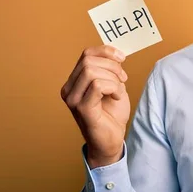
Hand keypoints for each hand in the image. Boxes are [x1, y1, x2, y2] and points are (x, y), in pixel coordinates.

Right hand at [61, 45, 129, 167]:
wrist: (111, 140)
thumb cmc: (112, 114)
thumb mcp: (113, 85)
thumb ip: (109, 70)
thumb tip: (116, 54)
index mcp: (74, 81)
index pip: (86, 54)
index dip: (106, 51)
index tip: (122, 58)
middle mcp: (69, 89)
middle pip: (88, 60)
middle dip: (112, 66)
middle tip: (123, 78)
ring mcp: (73, 99)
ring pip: (92, 71)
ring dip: (113, 78)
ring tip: (119, 90)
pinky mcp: (82, 109)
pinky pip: (98, 86)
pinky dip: (113, 87)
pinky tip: (117, 97)